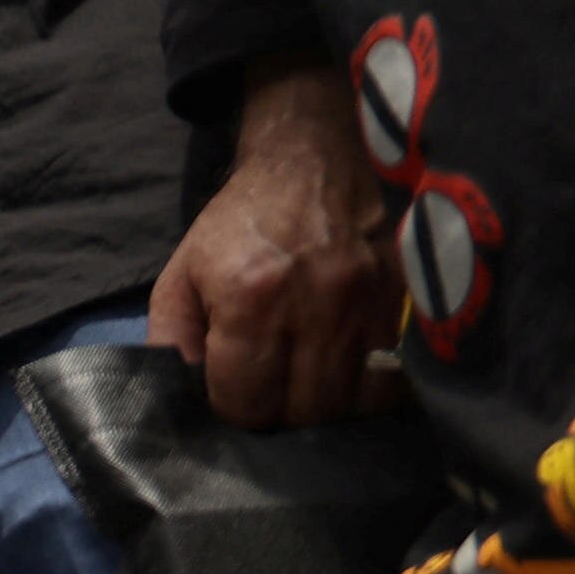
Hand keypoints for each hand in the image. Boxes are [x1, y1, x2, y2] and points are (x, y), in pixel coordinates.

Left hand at [154, 62, 393, 426]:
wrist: (313, 160)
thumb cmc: (240, 222)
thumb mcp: (183, 274)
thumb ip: (172, 340)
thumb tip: (181, 394)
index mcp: (252, 299)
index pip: (247, 402)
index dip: (235, 410)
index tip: (231, 394)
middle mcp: (317, 305)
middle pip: (304, 411)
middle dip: (280, 414)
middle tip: (269, 392)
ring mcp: (367, 302)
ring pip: (352, 400)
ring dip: (324, 405)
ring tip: (303, 382)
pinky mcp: (403, 297)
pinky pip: (389, 372)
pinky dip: (363, 382)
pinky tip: (341, 367)